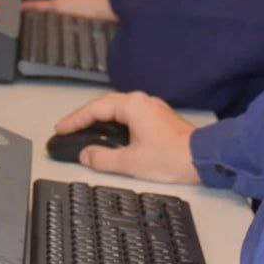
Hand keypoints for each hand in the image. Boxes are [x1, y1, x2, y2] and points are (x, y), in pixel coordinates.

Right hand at [55, 91, 199, 183]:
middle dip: (84, 116)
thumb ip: (103, 158)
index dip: (75, 119)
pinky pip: (128, 113)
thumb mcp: (130, 162)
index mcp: (133, 106)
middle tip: (67, 128)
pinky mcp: (158, 117)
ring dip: (99, 117)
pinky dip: (113, 121)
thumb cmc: (170, 158)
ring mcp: (151, 107)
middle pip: (104, 104)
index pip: (95, 109)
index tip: (60, 129)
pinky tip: (109, 132)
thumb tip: (86, 155)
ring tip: (83, 129)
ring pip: (117, 107)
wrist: (202, 157)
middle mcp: (141, 101)